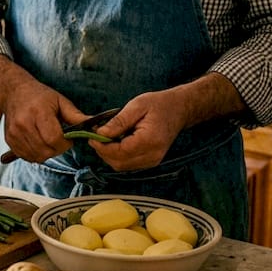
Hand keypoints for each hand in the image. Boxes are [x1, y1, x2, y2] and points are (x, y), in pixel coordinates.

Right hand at [0, 78, 86, 162]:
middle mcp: (23, 124)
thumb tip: (95, 128)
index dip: (65, 144)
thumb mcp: (60, 101)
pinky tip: (38, 142)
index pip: (54, 139)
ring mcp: (14, 133)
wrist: (14, 92)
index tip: (68, 140)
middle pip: (46, 150)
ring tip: (48, 140)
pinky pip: (27, 157)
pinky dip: (36, 154)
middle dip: (57, 149)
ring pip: (37, 156)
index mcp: (38, 112)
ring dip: (46, 153)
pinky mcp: (10, 140)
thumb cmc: (40, 96)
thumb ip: (76, 117)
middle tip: (59, 140)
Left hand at [87, 73, 245, 170]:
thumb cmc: (159, 105)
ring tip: (105, 138)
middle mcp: (153, 155)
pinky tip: (116, 142)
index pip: (120, 152)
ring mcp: (153, 160)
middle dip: (103, 152)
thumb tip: (101, 133)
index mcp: (150, 140)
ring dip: (109, 155)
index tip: (92, 136)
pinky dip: (118, 156)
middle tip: (95, 137)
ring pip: (122, 166)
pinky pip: (128, 164)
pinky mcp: (151, 161)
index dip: (102, 146)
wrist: (179, 110)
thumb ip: (119, 121)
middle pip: (119, 162)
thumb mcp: (137, 105)